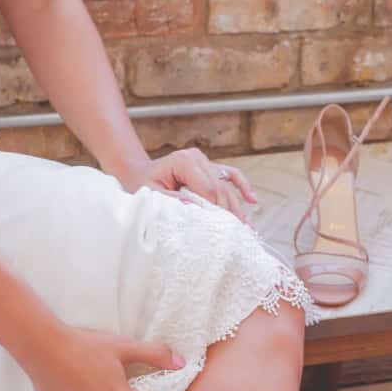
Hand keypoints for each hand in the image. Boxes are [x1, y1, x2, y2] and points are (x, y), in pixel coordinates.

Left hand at [136, 149, 256, 222]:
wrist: (139, 170)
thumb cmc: (142, 182)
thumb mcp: (151, 193)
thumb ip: (171, 200)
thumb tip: (194, 208)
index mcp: (184, 161)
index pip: (208, 188)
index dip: (217, 209)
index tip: (223, 228)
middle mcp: (198, 158)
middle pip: (220, 188)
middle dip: (230, 212)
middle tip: (240, 233)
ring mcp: (206, 161)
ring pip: (227, 185)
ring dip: (238, 206)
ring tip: (247, 226)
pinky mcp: (210, 166)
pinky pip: (231, 175)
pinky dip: (242, 186)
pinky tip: (252, 200)